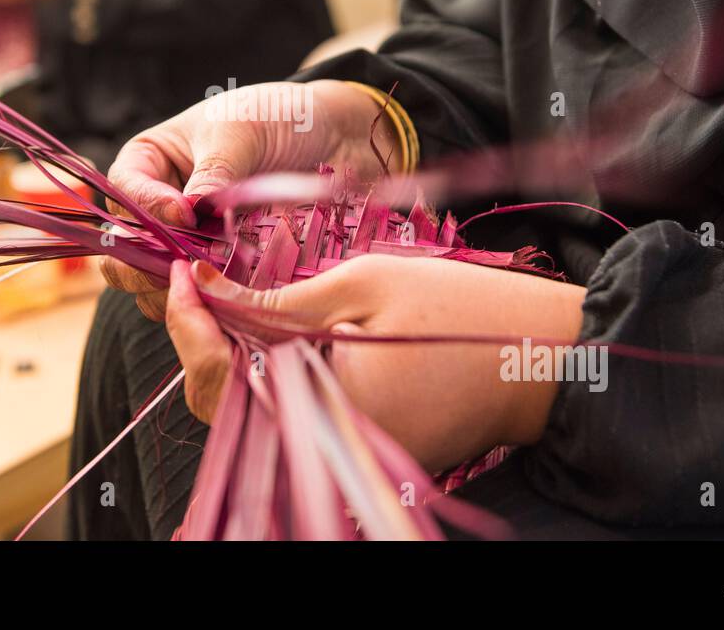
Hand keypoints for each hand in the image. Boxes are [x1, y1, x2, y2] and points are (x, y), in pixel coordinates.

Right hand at [101, 80, 399, 319]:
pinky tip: (233, 299)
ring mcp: (189, 243)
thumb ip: (212, 172)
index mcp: (149, 163)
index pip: (124, 194)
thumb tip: (188, 213)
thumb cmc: (276, 116)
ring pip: (157, 282)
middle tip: (180, 270)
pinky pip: (201, 295)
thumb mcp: (239, 131)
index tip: (184, 215)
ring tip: (211, 286)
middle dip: (144, 264)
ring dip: (179, 290)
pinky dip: (211, 302)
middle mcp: (160, 207)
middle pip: (127, 249)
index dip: (147, 210)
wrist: (333, 135)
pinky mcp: (221, 269)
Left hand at [164, 255, 585, 472]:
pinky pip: (295, 415)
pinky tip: (266, 327)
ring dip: (230, 358)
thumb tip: (205, 287)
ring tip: (221, 297)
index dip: (186, 322)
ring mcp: (342, 452)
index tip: (179, 271)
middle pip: (226, 404)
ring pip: (255, 411)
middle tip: (193, 282)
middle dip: (199, 343)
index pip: (217, 376)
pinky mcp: (360, 448)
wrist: (544, 359)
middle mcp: (324, 445)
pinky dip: (271, 374)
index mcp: (319, 407)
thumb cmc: (463, 312)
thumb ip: (277, 300)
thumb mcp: (364, 285)